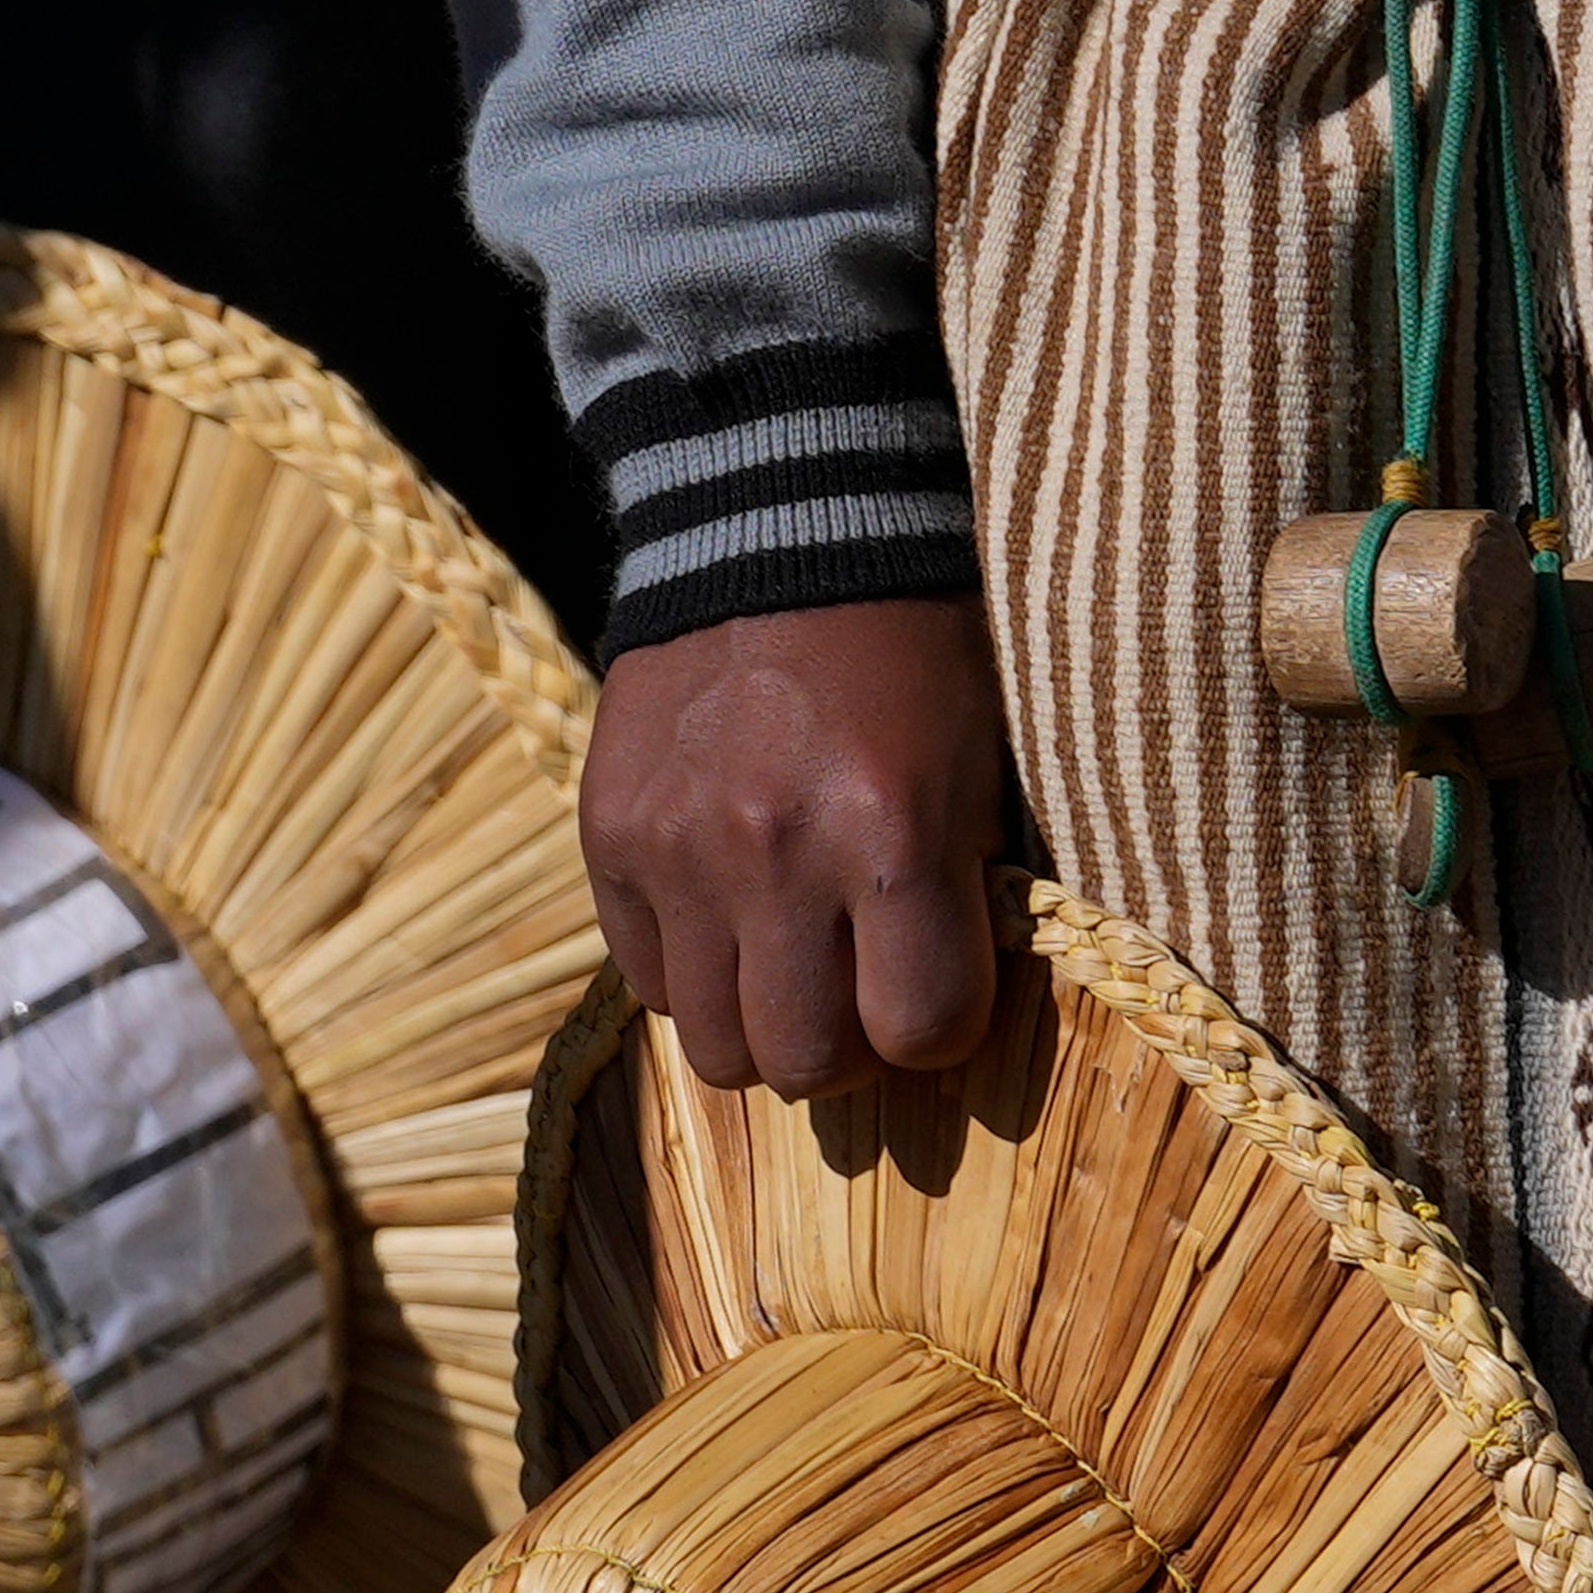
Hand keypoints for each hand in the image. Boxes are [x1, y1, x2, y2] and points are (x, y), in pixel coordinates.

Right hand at [584, 598, 1013, 1095]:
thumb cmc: (915, 649)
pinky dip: (694, 971)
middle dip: (848, 1053)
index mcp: (894, 833)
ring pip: (713, 1046)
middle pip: (805, 1066)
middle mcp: (776, 854)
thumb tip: (946, 1017)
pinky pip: (646, 979)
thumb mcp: (984, 761)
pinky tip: (729, 914)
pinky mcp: (609, 834)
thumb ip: (969, 894)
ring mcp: (679, 850)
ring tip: (791, 967)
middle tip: (860, 997)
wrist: (781, 526)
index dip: (940, 1030)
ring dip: (762, 1026)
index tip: (937, 992)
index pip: (922, 1030)